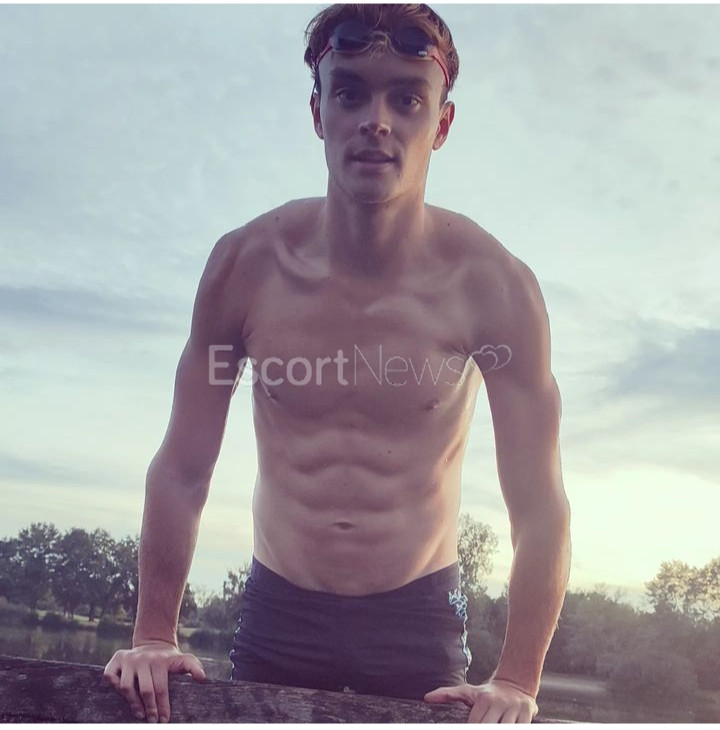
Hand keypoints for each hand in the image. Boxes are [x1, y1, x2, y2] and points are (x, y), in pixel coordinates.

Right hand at [102, 640, 206, 722]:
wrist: (153, 642)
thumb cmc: (168, 659)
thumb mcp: (183, 659)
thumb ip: (194, 667)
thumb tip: (203, 678)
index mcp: (160, 660)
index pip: (161, 688)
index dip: (162, 706)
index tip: (164, 720)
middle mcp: (143, 658)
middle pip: (145, 690)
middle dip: (150, 708)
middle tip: (152, 720)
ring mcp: (129, 659)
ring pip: (126, 686)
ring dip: (133, 703)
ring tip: (140, 713)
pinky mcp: (116, 659)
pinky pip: (110, 676)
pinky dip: (114, 687)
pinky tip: (123, 696)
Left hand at [424, 678, 538, 722]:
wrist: (516, 683)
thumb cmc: (487, 693)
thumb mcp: (468, 691)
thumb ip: (448, 694)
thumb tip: (426, 698)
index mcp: (484, 699)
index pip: (474, 724)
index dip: (470, 729)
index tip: (467, 728)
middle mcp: (499, 703)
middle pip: (489, 727)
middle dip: (484, 729)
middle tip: (479, 727)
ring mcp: (515, 709)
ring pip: (506, 728)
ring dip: (500, 729)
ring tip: (493, 728)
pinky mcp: (529, 713)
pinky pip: (521, 728)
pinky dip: (514, 729)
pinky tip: (509, 727)